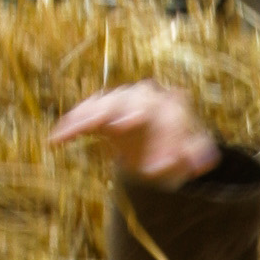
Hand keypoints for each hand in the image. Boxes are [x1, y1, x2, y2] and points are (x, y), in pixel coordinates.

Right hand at [48, 81, 217, 182]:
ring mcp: (120, 103)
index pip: (168, 110)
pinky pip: (83, 115)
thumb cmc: (173, 152)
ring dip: (89, 117)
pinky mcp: (100, 113)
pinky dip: (70, 126)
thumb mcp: (188, 156)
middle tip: (117, 126)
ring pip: (104, 103)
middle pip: (133, 98)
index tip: (156, 150)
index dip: (164, 131)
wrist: (153, 152)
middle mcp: (144, 97)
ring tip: (73, 130)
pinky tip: (55, 140)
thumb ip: (195, 155)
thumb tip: (204, 161)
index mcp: (169, 105)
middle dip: (124, 112)